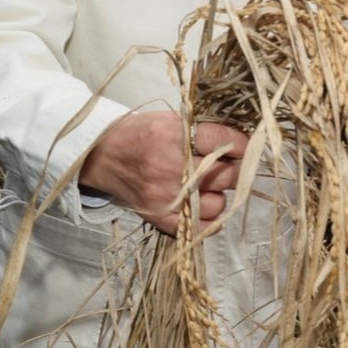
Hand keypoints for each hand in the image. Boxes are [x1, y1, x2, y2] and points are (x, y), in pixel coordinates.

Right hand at [79, 111, 246, 234]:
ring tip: (210, 186)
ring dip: (220, 195)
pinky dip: (209, 219)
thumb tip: (240, 142)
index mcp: (172, 136)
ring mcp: (164, 195)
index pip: (222, 141)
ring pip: (217, 203)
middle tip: (232, 167)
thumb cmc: (139, 134)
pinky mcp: (159, 217)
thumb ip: (201, 130)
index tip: (247, 147)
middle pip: (225, 175)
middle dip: (236, 170)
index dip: (243, 145)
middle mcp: (169, 166)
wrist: (101, 155)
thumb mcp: (168, 120)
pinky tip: (203, 206)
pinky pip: (200, 227)